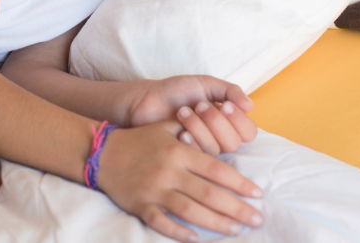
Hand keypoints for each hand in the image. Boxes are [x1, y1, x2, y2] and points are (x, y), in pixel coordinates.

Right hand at [98, 121, 263, 240]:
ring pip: (190, 210)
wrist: (102, 153)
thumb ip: (191, 131)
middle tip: (257, 219)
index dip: (240, 182)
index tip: (258, 193)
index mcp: (179, 150)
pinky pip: (161, 222)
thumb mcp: (164, 128)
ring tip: (236, 230)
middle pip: (209, 193)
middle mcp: (169, 171)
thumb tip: (218, 133)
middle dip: (237, 208)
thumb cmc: (138, 140)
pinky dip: (178, 232)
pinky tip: (196, 239)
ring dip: (215, 222)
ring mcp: (154, 189)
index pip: (216, 169)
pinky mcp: (140, 205)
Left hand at [125, 75, 256, 155]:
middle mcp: (218, 139)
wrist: (147, 99)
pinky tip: (179, 132)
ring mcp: (202, 151)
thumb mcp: (205, 85)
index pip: (248, 131)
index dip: (239, 120)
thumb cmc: (176, 91)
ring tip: (183, 112)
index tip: (224, 104)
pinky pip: (197, 159)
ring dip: (200, 128)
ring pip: (215, 150)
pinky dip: (190, 143)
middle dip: (216, 122)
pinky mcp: (186, 160)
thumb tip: (250, 106)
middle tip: (199, 105)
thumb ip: (229, 91)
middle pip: (233, 143)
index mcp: (227, 123)